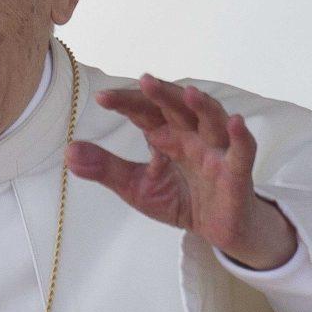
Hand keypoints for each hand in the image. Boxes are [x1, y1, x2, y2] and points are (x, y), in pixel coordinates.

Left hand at [64, 74, 296, 269]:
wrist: (217, 230)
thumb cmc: (180, 199)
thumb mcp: (137, 187)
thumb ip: (106, 169)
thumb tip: (68, 152)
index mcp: (166, 135)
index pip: (144, 112)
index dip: (126, 103)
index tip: (102, 98)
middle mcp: (192, 136)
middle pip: (178, 108)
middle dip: (162, 94)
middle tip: (143, 81)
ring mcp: (216, 151)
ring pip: (212, 121)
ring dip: (203, 106)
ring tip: (189, 93)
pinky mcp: (236, 172)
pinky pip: (242, 152)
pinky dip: (241, 137)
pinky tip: (236, 122)